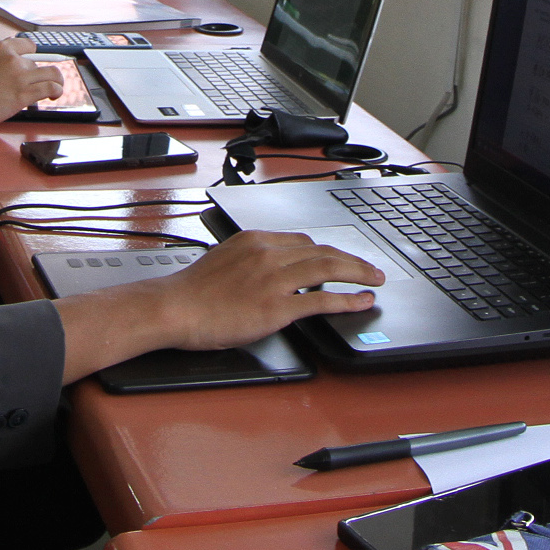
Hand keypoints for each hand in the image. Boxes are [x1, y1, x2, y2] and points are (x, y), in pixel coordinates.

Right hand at [0, 37, 62, 127]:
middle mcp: (12, 59)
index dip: (32, 55)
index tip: (33, 60)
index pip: (26, 45)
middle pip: (36, 63)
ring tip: (56, 86)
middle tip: (32, 84)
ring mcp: (20, 76)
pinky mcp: (24, 94)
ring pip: (51, 73)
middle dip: (34, 75)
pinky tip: (55, 95)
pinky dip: (57, 91)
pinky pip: (51, 87)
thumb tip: (4, 64)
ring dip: (56, 80)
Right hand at [148, 230, 383, 348]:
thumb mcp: (224, 260)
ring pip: (328, 269)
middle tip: (371, 269)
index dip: (328, 251)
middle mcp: (268, 254)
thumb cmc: (192, 291)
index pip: (302, 241)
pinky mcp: (276, 307)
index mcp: (256, 240)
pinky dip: (347, 299)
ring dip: (357, 274)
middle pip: (322, 251)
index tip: (340, 259)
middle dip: (351, 260)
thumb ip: (252, 260)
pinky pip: (321, 300)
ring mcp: (274, 280)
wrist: (175, 308)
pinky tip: (361, 300)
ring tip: (374, 281)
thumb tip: (270, 271)